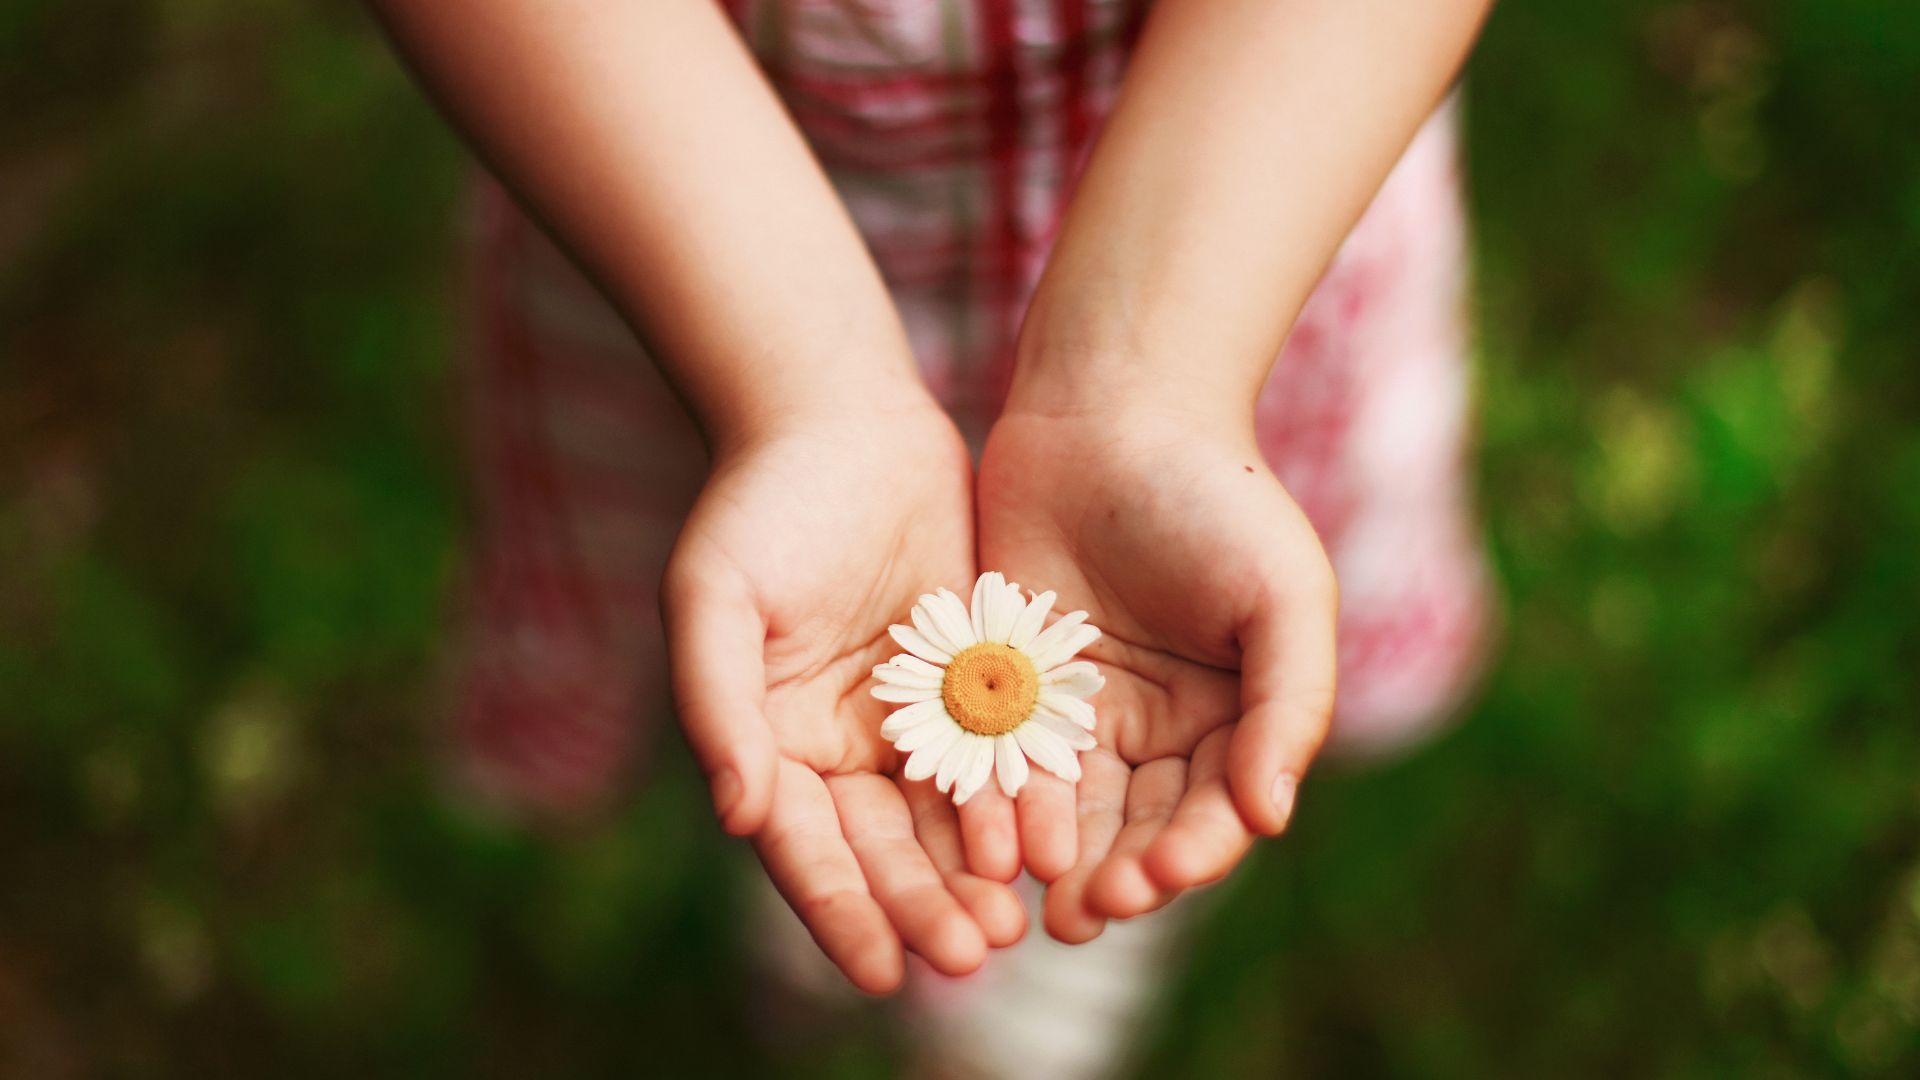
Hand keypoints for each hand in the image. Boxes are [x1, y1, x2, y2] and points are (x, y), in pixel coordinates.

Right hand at [663, 398, 1024, 992]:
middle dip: (922, 906)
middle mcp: (839, 746)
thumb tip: (738, 814)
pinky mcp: (971, 680)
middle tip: (969, 957)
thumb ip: (719, 705)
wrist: (841, 417)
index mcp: (770, 742)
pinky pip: (998, 755)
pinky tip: (1045, 845)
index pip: (805, 848)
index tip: (878, 973)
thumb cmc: (759, 504)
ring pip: (945, 817)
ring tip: (1012, 925)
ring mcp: (909, 718)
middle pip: (882, 849)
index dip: (840, 911)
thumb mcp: (715, 597)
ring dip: (973, 874)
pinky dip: (1016, 802)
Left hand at [974, 402, 1337, 941]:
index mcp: (1230, 717)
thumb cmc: (1217, 495)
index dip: (1192, 852)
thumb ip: (1290, 704)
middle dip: (1116, 873)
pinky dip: (994, 800)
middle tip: (1085, 912)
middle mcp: (1155, 728)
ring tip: (1033, 901)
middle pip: (1137, 825)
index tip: (1160, 879)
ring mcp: (1076, 710)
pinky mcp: (1006, 683)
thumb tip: (1272, 816)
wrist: (1113, 407)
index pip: (1215, 809)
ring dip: (1052, 857)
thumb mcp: (1283, 594)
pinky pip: (1000, 755)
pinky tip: (983, 837)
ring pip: (1065, 807)